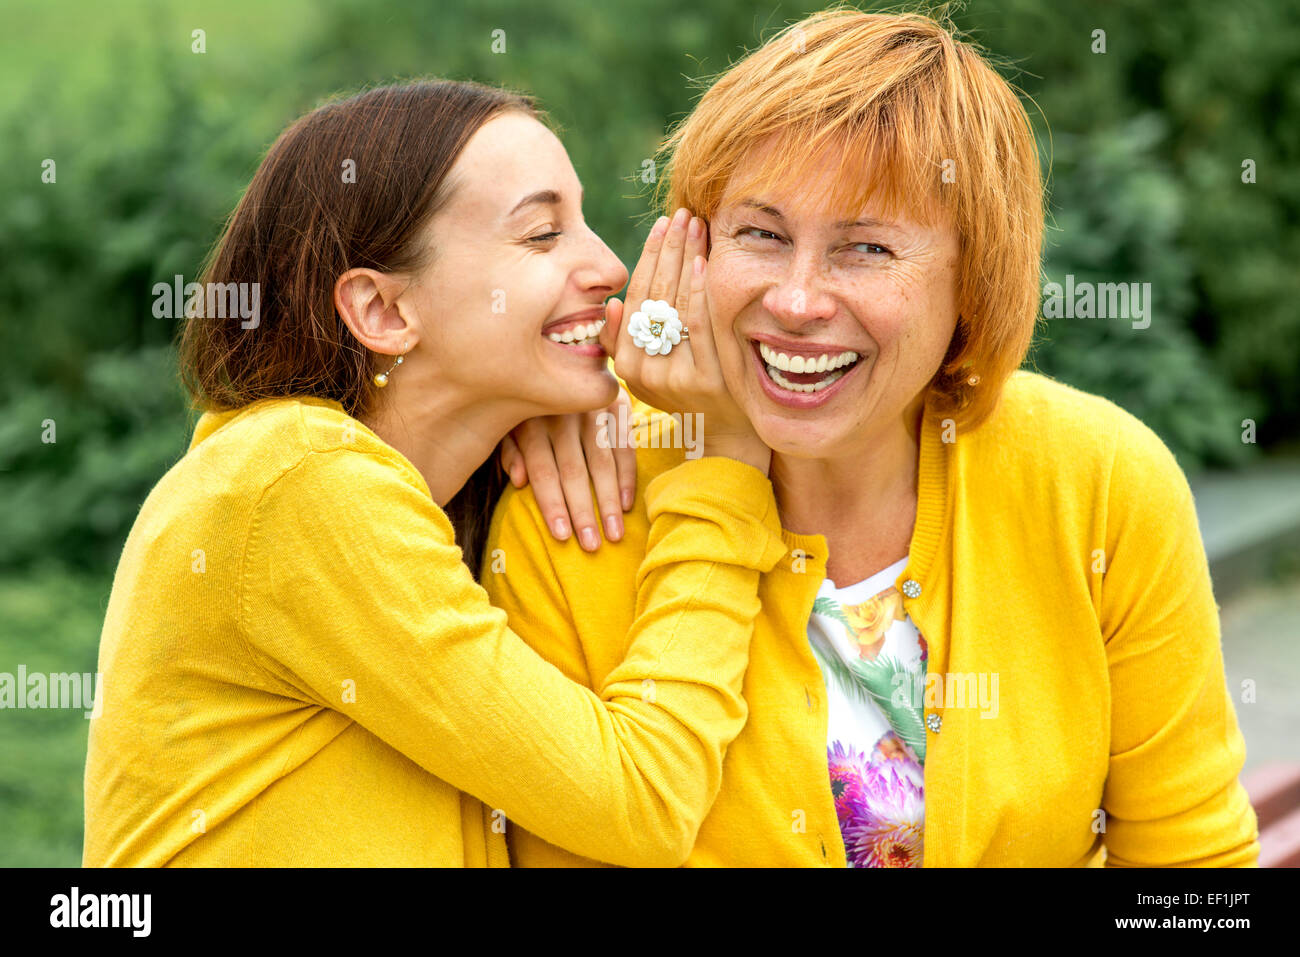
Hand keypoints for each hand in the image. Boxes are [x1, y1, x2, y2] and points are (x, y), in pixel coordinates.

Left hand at [499, 389, 637, 550]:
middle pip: (573, 470)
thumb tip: (517, 481)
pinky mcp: (617, 403)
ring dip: (608, 500)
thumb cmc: (527, 398)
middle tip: (591, 546)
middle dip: (583, 511)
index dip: (552, 503)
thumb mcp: (507, 418)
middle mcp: (563, 414)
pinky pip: (624, 444)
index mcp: (532, 420)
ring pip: (602, 461)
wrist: (557, 350)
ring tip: (614, 534)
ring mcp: (592, 408)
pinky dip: (627, 475)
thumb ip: (510, 448)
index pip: (544, 468)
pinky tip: (627, 504)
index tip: (562, 536)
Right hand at [600, 208, 769, 474]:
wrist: (726, 434)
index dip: (646, 261)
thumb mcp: (647, 377)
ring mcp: (678, 377)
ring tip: (696, 225)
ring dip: (686, 259)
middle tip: (681, 215)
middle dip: (668, 250)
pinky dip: (701, 290)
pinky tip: (704, 261)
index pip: (636, 301)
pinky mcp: (708, 379)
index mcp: (628, 368)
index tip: (660, 228)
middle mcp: (647, 374)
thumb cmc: (687, 396)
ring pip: (677, 305)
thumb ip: (622, 344)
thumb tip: (610, 305)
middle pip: (656, 297)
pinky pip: (701, 324)